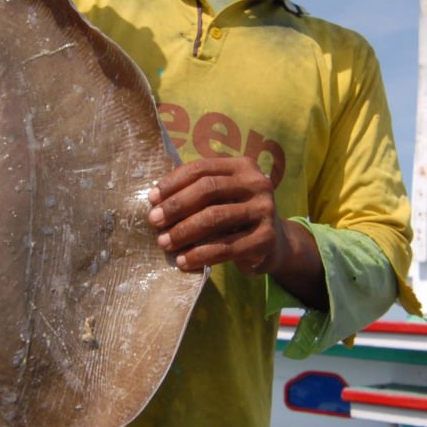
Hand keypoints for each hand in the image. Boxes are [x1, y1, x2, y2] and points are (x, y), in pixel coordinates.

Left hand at [148, 158, 321, 306]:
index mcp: (243, 166)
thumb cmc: (237, 216)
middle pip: (208, 190)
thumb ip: (197, 191)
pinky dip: (200, 255)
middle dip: (176, 206)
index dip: (173, 182)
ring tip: (164, 243)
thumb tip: (154, 200)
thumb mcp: (223, 196)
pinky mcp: (266, 238)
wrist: (275, 244)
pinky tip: (183, 261)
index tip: (151, 199)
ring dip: (184, 232)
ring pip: (215, 218)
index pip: (202, 168)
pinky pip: (226, 247)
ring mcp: (265, 210)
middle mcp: (257, 183)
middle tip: (154, 221)